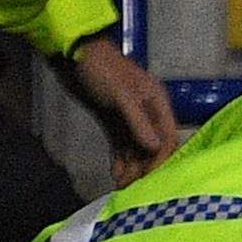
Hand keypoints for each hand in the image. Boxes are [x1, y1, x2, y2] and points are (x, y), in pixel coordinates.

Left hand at [61, 33, 182, 178]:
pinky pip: (120, 146)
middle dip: (145, 167)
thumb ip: (138, 122)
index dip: (162, 159)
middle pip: (153, 148)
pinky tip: (116, 174)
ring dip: (131, 167)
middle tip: (134, 187)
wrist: (73, 55)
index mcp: (157, 104)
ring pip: (136, 149)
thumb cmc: (101, 70)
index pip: (167, 138)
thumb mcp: (121, 95)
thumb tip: (155, 149)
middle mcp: (147, 114)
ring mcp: (129, 119)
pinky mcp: (113, 122)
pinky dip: (119, 160)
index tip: (151, 177)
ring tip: (122, 185)